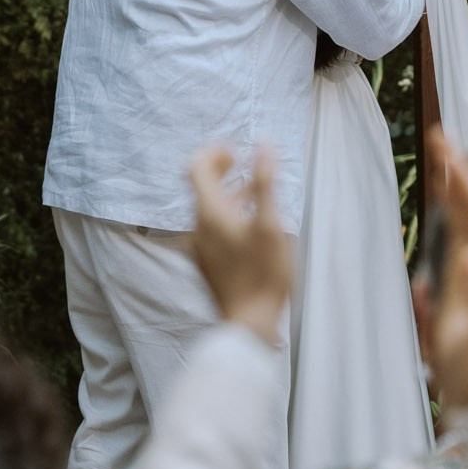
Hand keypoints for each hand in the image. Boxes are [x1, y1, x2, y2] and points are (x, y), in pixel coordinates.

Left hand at [187, 143, 292, 346]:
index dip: (214, 153)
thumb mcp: (271, 224)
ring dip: (228, 192)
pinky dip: (228, 214)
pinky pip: (213, 228)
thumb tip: (264, 146)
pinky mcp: (208, 262)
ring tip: (254, 190)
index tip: (236, 152)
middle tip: (240, 161)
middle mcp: (199, 227)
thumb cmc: (263, 274)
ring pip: (209, 208)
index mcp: (210, 213)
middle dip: (220, 169)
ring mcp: (201, 246)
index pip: (196, 167)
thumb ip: (265, 182)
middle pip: (201, 186)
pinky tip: (251, 223)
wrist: (249, 322)